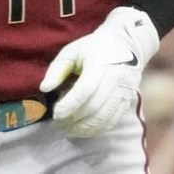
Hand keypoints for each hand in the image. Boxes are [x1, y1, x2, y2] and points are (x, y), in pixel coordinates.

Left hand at [40, 6, 159, 137]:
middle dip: (74, 119)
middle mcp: (116, 77)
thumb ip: (57, 69)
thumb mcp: (72, 51)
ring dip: (84, 128)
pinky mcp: (128, 101)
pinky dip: (97, 129)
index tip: (56, 113)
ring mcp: (124, 91)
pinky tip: (84, 129)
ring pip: (104, 117)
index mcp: (100, 62)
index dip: (70, 104)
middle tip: (59, 124)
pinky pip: (112, 121)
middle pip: (94, 106)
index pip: (86, 88)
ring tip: (68, 129)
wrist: (125, 44)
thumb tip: (45, 88)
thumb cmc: (93, 48)